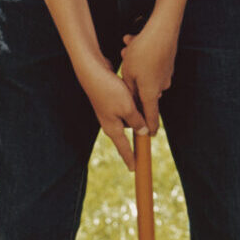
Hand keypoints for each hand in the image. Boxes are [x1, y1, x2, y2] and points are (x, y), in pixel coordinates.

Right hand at [77, 54, 146, 168]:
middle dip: (139, 130)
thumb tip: (144, 132)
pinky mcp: (111, 100)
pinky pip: (126, 106)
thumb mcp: (128, 108)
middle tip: (148, 134)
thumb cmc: (109, 90)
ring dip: (137, 112)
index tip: (134, 169)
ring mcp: (110, 111)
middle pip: (130, 130)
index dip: (130, 158)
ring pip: (129, 116)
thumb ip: (137, 122)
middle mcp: (110, 121)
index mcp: (112, 127)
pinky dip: (133, 103)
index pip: (123, 148)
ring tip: (142, 104)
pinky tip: (136, 95)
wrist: (92, 71)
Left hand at [118, 15, 179, 135]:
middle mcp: (161, 85)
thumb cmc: (143, 52)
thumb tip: (131, 102)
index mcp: (151, 92)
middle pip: (145, 93)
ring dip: (134, 66)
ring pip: (145, 74)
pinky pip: (149, 63)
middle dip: (132, 85)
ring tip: (125, 51)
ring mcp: (166, 73)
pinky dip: (140, 56)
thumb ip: (129, 90)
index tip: (150, 136)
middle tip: (123, 75)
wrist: (163, 29)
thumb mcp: (128, 73)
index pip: (150, 115)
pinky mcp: (167, 62)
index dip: (149, 127)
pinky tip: (131, 42)